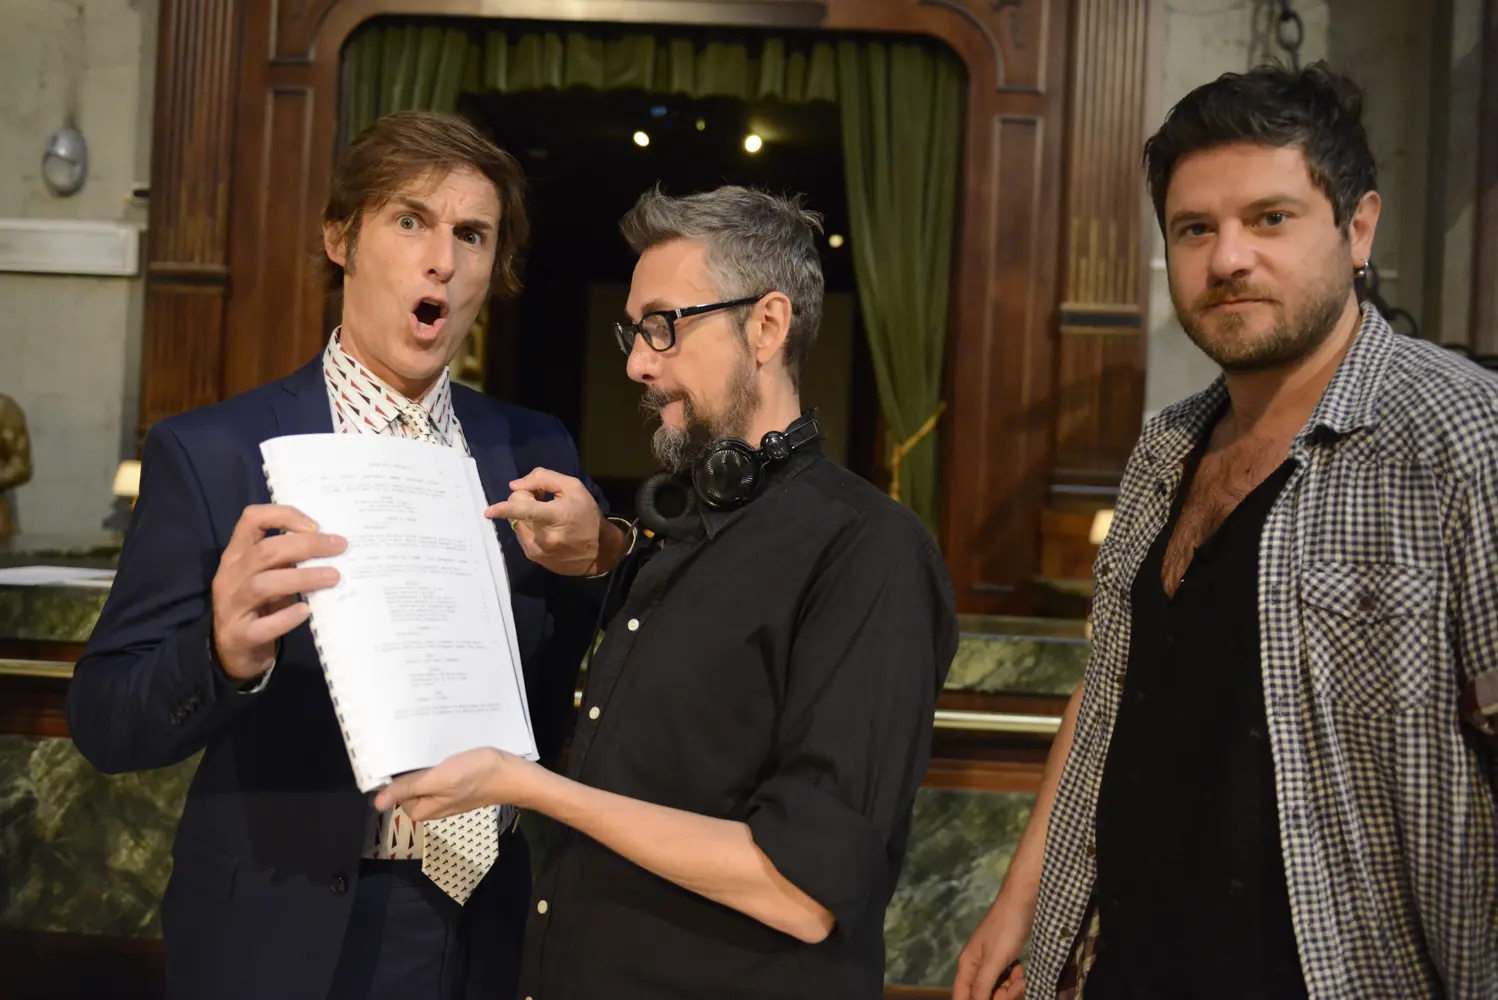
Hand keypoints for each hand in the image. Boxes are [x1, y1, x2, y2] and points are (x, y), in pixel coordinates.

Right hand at [210, 504, 344, 680]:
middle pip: (264, 551)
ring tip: (333, 577)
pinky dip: (285, 618)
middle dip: (306, 545)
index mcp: (236, 555)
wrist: (235, 653)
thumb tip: (332, 544)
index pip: (251, 518)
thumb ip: (288, 560)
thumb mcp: (269, 576)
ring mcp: (231, 607)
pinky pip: (261, 626)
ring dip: (302, 578)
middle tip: (339, 547)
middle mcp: (229, 576)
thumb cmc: (259, 606)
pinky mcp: (239, 637)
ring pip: (262, 585)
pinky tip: (306, 611)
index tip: (317, 526)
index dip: (284, 515)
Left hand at [374, 747, 536, 819]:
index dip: (394, 772)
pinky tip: (442, 748)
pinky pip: (439, 771)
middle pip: (409, 783)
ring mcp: (445, 793)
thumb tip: (377, 803)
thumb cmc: (476, 775)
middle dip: (410, 764)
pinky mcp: (456, 783)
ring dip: (424, 760)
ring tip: (427, 743)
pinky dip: (438, 760)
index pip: (395, 790)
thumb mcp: (439, 780)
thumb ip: (409, 789)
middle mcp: (431, 802)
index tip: (397, 751)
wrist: (512, 773)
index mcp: (422, 807)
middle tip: (414, 743)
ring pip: (424, 775)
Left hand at [486, 468, 613, 575]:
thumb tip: (515, 486)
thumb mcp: (574, 488)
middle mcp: (543, 536)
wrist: (600, 552)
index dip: (504, 509)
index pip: (524, 510)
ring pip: (516, 523)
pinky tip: (546, 529)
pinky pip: (521, 535)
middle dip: (524, 500)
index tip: (488, 512)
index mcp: (556, 516)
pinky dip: (528, 528)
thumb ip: (544, 479)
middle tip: (542, 500)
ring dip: (525, 516)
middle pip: (516, 510)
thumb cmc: (587, 516)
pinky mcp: (534, 558)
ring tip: (546, 517)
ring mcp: (537, 550)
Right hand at [952, 893, 1031, 998]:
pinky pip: (1006, 981)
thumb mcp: (993, 960)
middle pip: (983, 996)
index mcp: (967, 967)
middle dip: (1001, 997)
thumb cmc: (1006, 929)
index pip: (961, 997)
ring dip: (1011, 989)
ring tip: (1020, 975)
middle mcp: (976, 968)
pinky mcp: (1004, 961)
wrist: (1023, 902)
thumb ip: (981, 985)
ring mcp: (990, 965)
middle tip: (1015, 986)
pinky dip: (1015, 980)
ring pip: (997, 991)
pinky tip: (1021, 970)